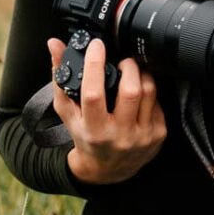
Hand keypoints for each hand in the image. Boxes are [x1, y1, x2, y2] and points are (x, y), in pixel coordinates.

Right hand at [47, 37, 167, 185]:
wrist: (107, 170)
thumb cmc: (85, 137)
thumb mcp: (67, 112)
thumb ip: (60, 77)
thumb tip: (55, 44)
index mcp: (94, 130)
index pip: (94, 94)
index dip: (94, 65)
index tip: (96, 46)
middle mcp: (119, 135)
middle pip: (131, 91)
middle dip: (128, 66)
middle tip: (122, 60)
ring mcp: (142, 137)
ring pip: (149, 92)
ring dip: (142, 74)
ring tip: (132, 72)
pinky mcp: (158, 135)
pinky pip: (157, 102)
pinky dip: (149, 92)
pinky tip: (139, 93)